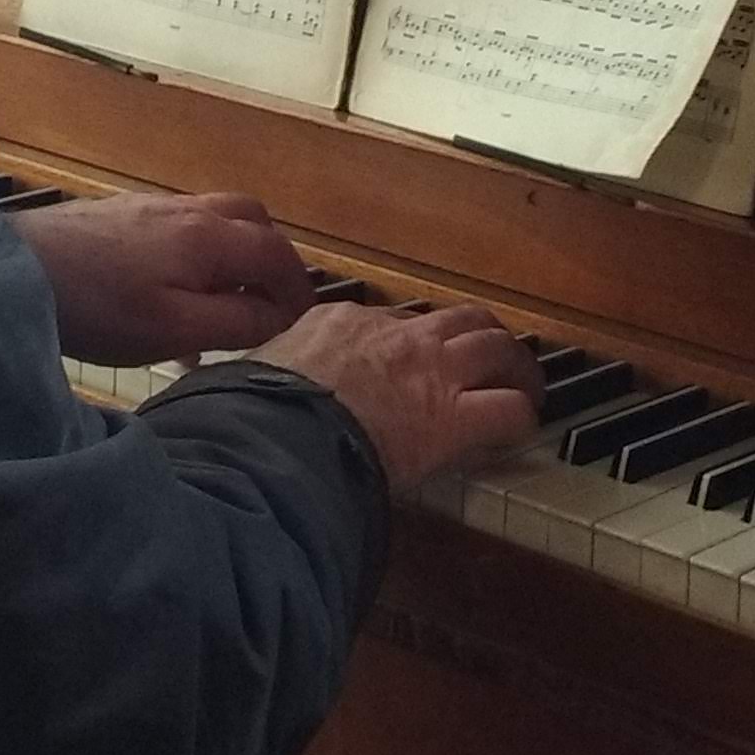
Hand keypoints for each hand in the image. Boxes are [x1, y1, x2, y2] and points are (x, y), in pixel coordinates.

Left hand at [18, 191, 317, 365]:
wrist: (15, 269)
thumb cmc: (98, 308)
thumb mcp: (175, 330)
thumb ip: (236, 321)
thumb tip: (279, 316)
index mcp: (211, 238)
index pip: (279, 255)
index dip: (298, 290)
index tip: (301, 325)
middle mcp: (189, 210)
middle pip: (254, 222)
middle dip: (272, 262)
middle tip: (268, 307)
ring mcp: (152, 207)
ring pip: (217, 221)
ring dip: (234, 257)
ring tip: (223, 304)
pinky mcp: (120, 214)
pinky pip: (181, 228)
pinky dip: (198, 255)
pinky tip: (173, 295)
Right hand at [246, 301, 545, 489]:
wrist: (277, 435)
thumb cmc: (254, 413)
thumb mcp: (254, 374)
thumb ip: (267, 377)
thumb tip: (233, 396)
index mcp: (340, 323)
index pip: (391, 323)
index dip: (409, 345)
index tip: (411, 364)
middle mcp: (394, 336)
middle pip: (457, 319)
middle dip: (478, 336)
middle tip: (489, 358)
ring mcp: (430, 371)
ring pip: (496, 346)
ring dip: (514, 365)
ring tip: (521, 384)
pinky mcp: (453, 418)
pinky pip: (509, 408)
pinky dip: (520, 415)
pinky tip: (520, 426)